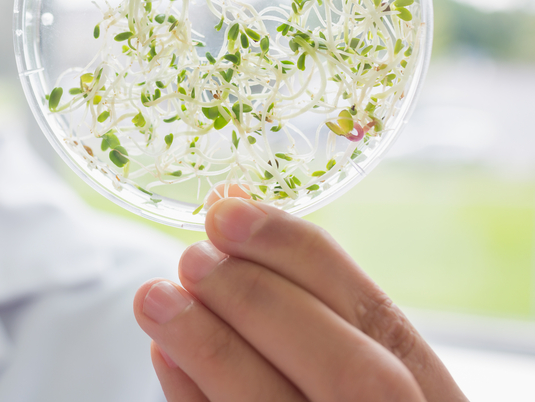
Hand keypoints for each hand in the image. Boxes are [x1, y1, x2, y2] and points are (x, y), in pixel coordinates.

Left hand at [133, 198, 467, 400]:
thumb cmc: (336, 399)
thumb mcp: (351, 358)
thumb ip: (307, 299)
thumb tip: (233, 207)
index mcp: (434, 401)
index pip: (381, 320)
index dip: (298, 255)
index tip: (227, 214)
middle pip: (348, 371)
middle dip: (258, 301)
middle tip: (191, 259)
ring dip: (211, 347)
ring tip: (155, 297)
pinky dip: (192, 400)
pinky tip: (164, 354)